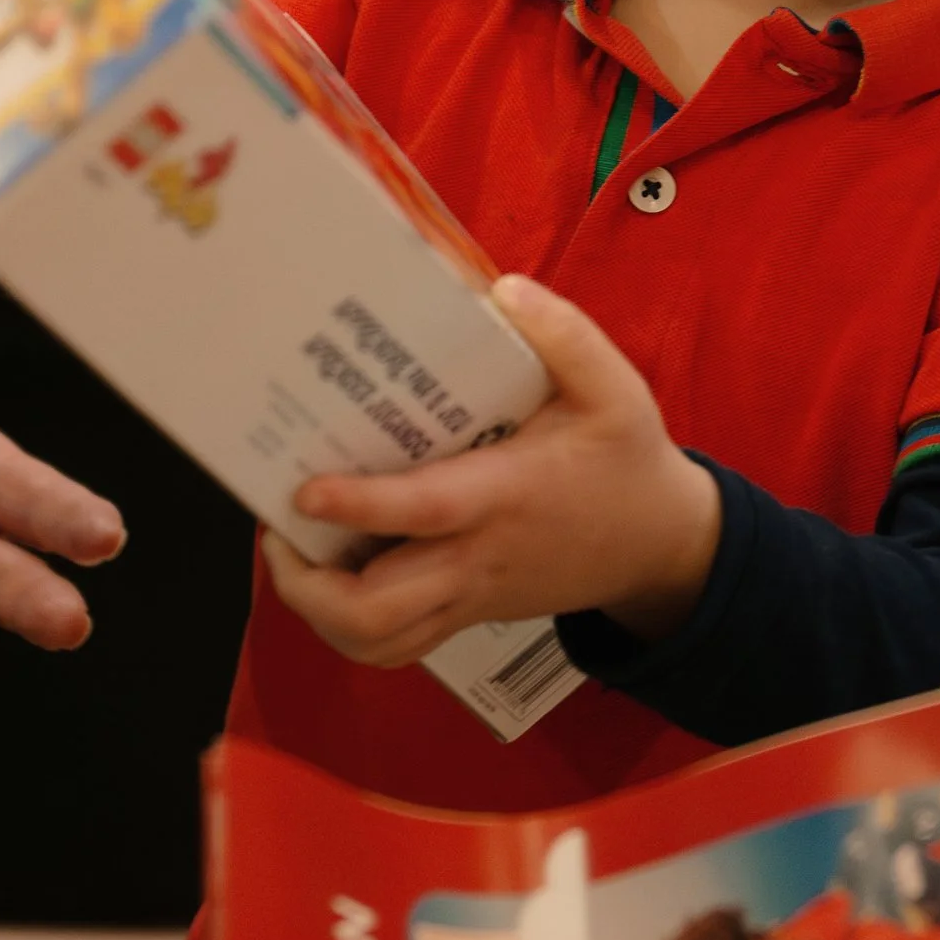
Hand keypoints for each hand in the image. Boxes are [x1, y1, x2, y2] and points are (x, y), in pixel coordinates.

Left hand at [267, 276, 720, 664]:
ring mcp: (469, 596)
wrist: (661, 546)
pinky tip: (333, 578)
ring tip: (292, 554)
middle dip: (307, 583)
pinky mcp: (468, 615)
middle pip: (377, 610)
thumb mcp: (616, 388)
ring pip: (377, 641)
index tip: (307, 490)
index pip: (423, 512)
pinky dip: (349, 627)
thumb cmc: (627, 461)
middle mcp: (477, 558)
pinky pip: (396, 647)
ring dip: (318, 611)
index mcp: (506, 496)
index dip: (360, 506)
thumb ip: (565, 335)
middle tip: (278, 527)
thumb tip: (501, 292)